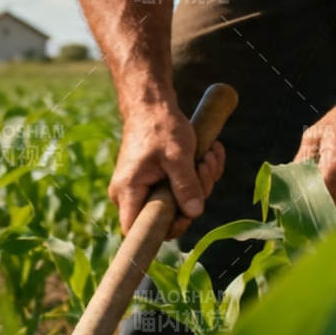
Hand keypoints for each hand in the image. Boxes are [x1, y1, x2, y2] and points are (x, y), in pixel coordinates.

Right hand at [110, 104, 225, 237]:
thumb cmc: (160, 126)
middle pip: (166, 216)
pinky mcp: (156, 180)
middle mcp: (131, 194)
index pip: (137, 230)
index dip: (164, 229)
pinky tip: (207, 153)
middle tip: (204, 168)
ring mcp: (144, 188)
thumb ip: (186, 185)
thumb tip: (195, 213)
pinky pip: (180, 189)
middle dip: (194, 195)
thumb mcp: (177, 156)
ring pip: (178, 202)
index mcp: (128, 191)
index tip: (187, 214)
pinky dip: (198, 174)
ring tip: (208, 155)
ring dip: (201, 180)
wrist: (153, 105)